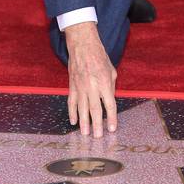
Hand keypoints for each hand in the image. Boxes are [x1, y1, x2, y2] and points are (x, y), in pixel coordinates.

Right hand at [65, 21, 117, 137]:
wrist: (83, 46)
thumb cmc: (99, 57)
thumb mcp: (111, 70)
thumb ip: (111, 87)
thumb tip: (109, 100)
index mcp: (105, 83)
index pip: (110, 105)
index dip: (112, 118)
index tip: (112, 128)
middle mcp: (92, 87)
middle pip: (95, 110)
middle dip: (97, 125)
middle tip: (97, 137)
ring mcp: (80, 87)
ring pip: (82, 109)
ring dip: (84, 123)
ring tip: (85, 134)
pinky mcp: (72, 86)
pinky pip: (71, 102)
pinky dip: (72, 113)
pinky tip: (73, 121)